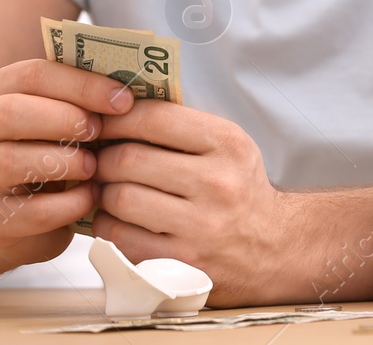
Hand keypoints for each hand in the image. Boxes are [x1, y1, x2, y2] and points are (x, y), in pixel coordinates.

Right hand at [0, 60, 129, 273]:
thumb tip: (128, 93)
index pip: (31, 75)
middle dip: (67, 119)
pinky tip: (90, 196)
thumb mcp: (56, 123)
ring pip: (14, 160)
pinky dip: (72, 203)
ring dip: (69, 161)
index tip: (123, 99)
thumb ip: (78, 103)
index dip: (82, 84)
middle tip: (98, 132)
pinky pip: (34, 210)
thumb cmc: (50, 157)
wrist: (25, 217)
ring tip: (92, 165)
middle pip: (12, 112)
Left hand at [93, 101, 291, 306]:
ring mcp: (200, 224)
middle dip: (103, 160)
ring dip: (103, 194)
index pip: (156, 119)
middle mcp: (217, 182)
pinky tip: (117, 219)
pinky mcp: (182, 258)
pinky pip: (120, 237)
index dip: (117, 120)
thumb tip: (119, 113)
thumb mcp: (229, 147)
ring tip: (109, 190)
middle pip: (128, 160)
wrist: (271, 243)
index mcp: (229, 144)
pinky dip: (108, 226)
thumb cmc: (239, 188)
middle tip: (100, 163)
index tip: (104, 125)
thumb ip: (184, 129)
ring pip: (120, 199)